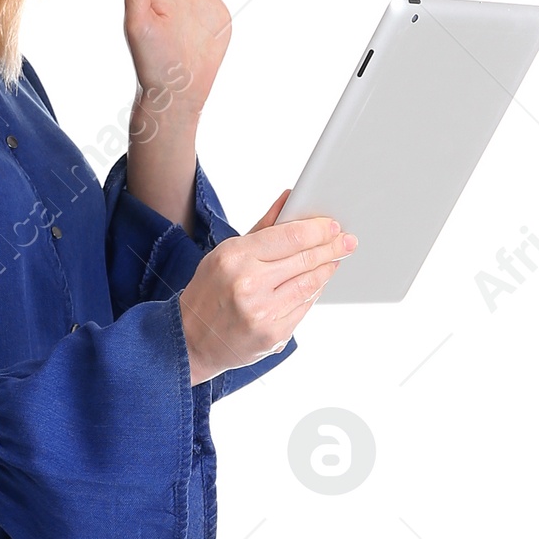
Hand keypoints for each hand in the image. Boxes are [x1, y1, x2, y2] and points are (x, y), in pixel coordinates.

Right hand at [177, 192, 355, 384]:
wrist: (191, 340)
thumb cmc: (209, 291)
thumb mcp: (226, 253)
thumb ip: (262, 227)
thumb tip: (290, 198)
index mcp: (235, 257)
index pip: (290, 236)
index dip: (318, 230)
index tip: (333, 226)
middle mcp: (249, 284)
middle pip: (305, 259)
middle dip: (331, 248)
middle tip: (346, 241)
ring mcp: (262, 313)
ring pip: (309, 284)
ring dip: (326, 270)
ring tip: (334, 260)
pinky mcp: (273, 335)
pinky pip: (303, 308)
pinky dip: (313, 293)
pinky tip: (317, 283)